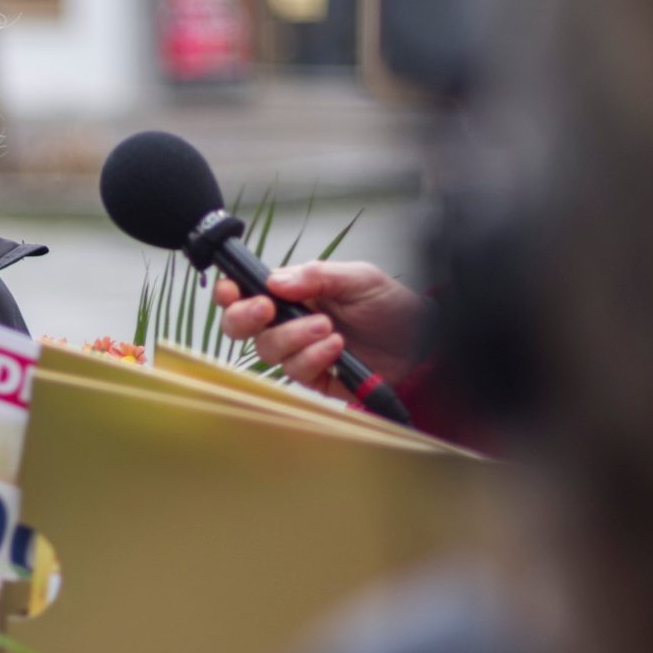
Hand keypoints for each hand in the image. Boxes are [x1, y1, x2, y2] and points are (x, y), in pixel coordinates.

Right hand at [214, 262, 425, 398]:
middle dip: (245, 318)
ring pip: (267, 351)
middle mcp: (288, 323)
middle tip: (267, 310)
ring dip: (293, 337)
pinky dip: (314, 357)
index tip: (232, 291)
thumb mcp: (357, 277)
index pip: (246, 293)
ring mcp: (299, 351)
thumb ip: (316, 275)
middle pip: (240, 327)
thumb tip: (274, 281)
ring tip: (328, 327)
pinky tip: (337, 347)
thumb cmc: (389, 303)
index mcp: (291, 294)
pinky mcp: (314, 377)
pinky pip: (296, 372)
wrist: (423, 339)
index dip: (230, 294)